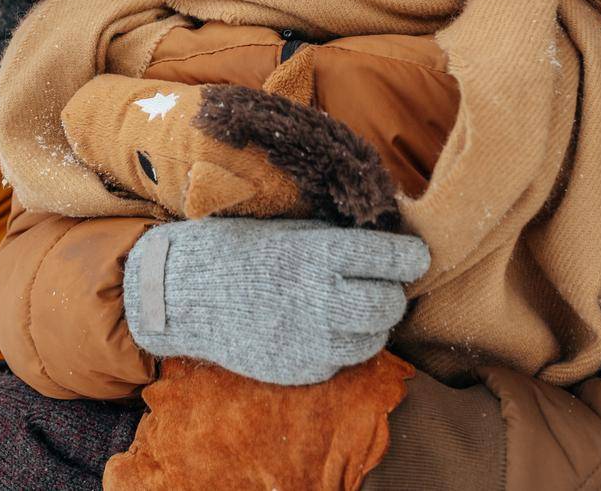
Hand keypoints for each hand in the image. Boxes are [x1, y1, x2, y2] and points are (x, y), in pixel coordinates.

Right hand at [122, 217, 428, 384]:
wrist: (187, 294)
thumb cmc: (242, 250)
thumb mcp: (293, 229)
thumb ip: (340, 241)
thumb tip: (389, 241)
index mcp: (320, 254)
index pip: (395, 258)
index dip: (411, 257)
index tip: (413, 256)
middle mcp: (322, 300)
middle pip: (391, 304)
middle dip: (392, 292)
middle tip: (381, 283)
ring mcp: (312, 341)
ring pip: (374, 339)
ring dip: (371, 323)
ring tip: (350, 306)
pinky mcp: (302, 370)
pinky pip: (343, 360)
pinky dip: (343, 345)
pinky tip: (321, 327)